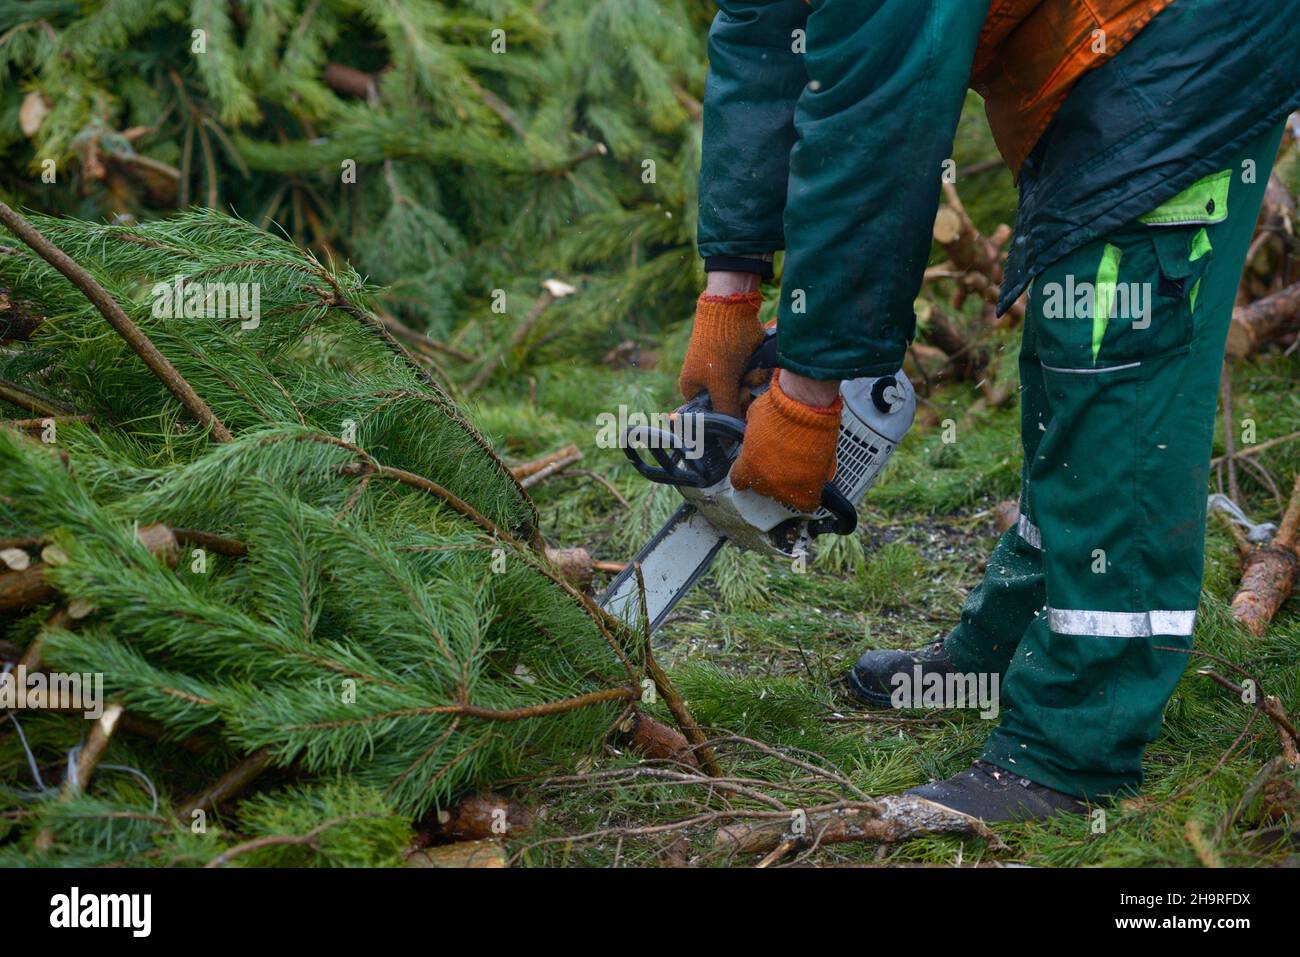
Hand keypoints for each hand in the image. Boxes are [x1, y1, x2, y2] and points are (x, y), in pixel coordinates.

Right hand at [679, 273, 766, 417]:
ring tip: (750, 369)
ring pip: (744, 391)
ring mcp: (725, 372)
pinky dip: (755, 372)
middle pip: (730, 405)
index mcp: (692, 389)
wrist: (732, 310)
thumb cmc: (719, 348)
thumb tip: (729, 439)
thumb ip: (725, 412)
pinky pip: (750, 378)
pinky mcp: (740, 363)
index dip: (725, 414)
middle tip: (743, 385)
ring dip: (750, 382)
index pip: (710, 416)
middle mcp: (707, 383)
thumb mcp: (721, 384)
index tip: (736, 406)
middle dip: (741, 395)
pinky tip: (755, 364)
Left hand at [730, 371, 841, 512]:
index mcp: (747, 466)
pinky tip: (811, 484)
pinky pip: (807, 503)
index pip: (739, 480)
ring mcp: (786, 487)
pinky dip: (809, 495)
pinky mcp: (809, 487)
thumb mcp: (754, 417)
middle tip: (783, 458)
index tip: (755, 465)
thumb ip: (753, 432)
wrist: (805, 407)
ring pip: (785, 494)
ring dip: (790, 482)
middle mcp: (764, 481)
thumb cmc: (779, 406)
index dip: (747, 472)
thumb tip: (756, 431)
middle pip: (764, 487)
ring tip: (800, 465)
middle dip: (771, 474)